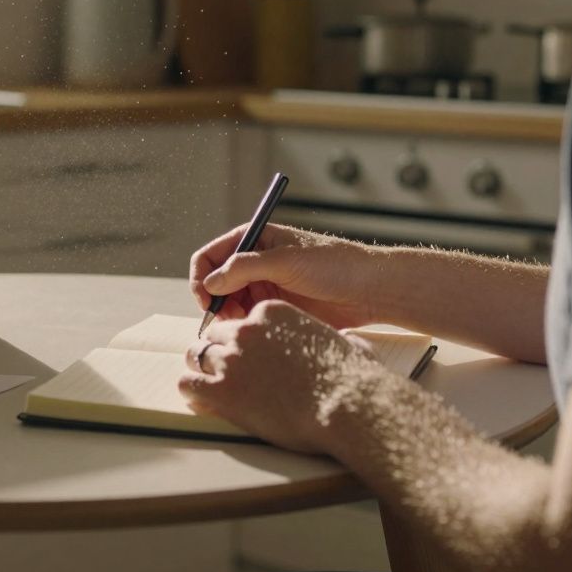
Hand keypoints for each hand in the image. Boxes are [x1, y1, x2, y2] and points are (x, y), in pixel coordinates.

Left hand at [179, 300, 378, 453]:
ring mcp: (231, 358)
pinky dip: (192, 391)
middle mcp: (246, 330)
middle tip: (227, 371)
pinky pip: (187, 383)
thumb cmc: (351, 377)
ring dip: (201, 368)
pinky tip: (202, 399)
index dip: (244, 340)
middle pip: (214, 334)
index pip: (242, 320)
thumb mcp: (344, 344)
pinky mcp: (221, 389)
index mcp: (272, 313)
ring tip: (208, 384)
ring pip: (196, 354)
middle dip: (219, 352)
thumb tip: (350, 344)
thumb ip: (334, 340)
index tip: (250, 355)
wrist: (346, 406)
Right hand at [189, 224, 380, 328]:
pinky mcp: (276, 307)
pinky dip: (243, 325)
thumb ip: (244, 268)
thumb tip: (209, 283)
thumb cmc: (333, 265)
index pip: (211, 255)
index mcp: (255, 240)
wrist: (369, 290)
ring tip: (241, 325)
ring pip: (229, 303)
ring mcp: (264, 286)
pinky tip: (252, 331)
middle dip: (214, 300)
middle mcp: (255, 262)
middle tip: (224, 319)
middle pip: (215, 282)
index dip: (202, 276)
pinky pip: (247, 317)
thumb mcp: (285, 261)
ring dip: (227, 315)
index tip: (205, 299)